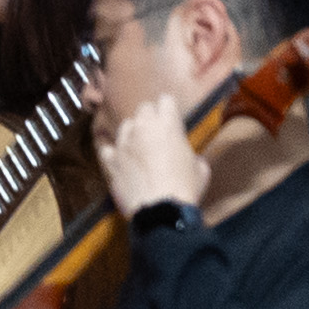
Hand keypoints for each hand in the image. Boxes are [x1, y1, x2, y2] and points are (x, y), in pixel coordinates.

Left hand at [95, 92, 210, 220]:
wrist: (160, 209)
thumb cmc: (185, 187)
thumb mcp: (201, 169)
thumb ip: (194, 156)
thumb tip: (192, 158)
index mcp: (168, 125)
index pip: (166, 100)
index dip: (169, 108)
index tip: (172, 116)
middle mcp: (143, 128)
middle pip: (144, 108)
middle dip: (151, 116)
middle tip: (157, 131)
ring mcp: (123, 142)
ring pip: (125, 125)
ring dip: (133, 131)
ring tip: (139, 145)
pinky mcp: (110, 159)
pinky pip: (108, 148)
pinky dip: (114, 152)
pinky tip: (120, 159)